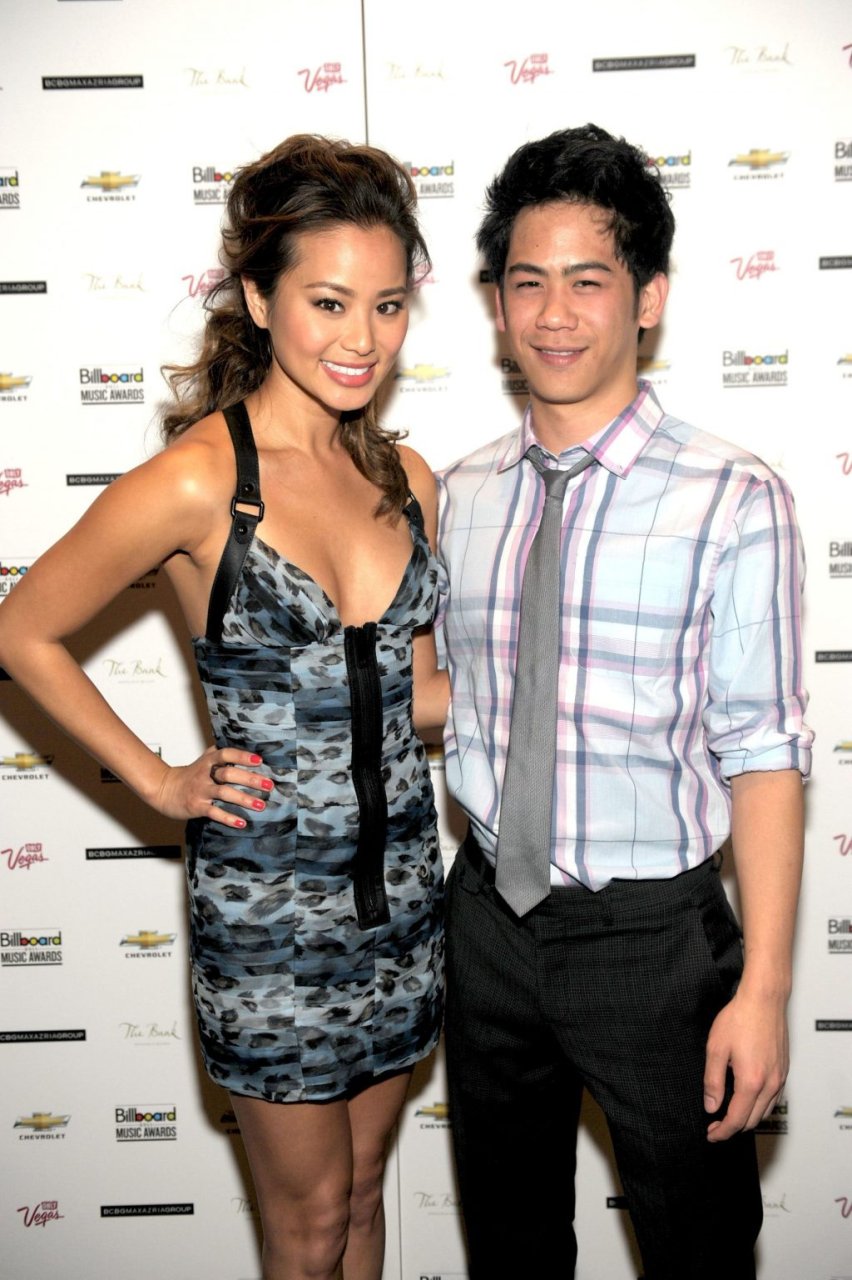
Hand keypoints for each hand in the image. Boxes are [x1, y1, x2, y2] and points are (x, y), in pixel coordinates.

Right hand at [153, 746, 272, 827]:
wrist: (164, 789)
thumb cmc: (189, 775)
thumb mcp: (204, 760)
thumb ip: (221, 754)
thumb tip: (246, 748)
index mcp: (208, 761)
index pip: (226, 754)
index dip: (242, 756)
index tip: (259, 760)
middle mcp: (205, 775)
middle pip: (228, 774)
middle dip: (250, 779)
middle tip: (268, 785)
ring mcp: (201, 791)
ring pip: (224, 793)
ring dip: (244, 799)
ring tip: (261, 805)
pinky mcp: (197, 807)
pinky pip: (214, 812)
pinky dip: (229, 818)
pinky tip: (242, 822)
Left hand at [703, 989, 787, 1141]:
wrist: (763, 1000)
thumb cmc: (739, 1019)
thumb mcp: (716, 1049)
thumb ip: (712, 1081)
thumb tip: (711, 1106)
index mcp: (751, 1082)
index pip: (737, 1119)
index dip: (722, 1131)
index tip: (711, 1134)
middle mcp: (770, 1084)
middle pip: (752, 1121)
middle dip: (733, 1127)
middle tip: (715, 1124)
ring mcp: (780, 1078)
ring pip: (765, 1112)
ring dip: (747, 1118)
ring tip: (729, 1112)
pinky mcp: (784, 1071)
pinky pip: (773, 1099)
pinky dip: (759, 1106)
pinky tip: (746, 1097)